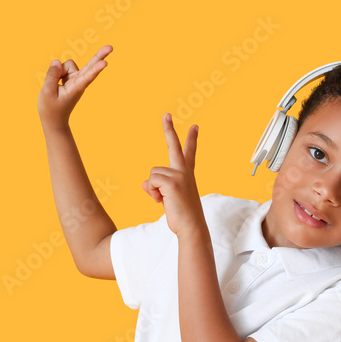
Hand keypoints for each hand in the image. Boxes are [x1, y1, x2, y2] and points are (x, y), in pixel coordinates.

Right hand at [37, 45, 112, 131]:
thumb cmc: (50, 109)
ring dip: (59, 71)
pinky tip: (57, 84)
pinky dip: (57, 73)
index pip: (88, 77)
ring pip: (67, 65)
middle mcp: (79, 82)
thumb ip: (52, 76)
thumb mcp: (47, 92)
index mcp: (76, 88)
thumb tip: (57, 61)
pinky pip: (62, 68)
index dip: (95, 69)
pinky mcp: (72, 78)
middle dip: (100, 56)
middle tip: (110, 47)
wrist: (53, 119)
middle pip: (90, 66)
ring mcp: (76, 79)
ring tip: (55, 86)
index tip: (105, 63)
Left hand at [143, 113, 207, 238]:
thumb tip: (145, 183)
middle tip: (166, 115)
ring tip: (164, 200)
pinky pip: (152, 181)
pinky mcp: (172, 182)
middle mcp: (185, 171)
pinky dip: (153, 192)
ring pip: (153, 174)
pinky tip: (161, 201)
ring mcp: (180, 175)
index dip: (192, 139)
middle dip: (169, 129)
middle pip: (174, 146)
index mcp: (187, 174)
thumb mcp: (167, 198)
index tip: (195, 126)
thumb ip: (157, 187)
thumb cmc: (181, 214)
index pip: (189, 153)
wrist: (191, 227)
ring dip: (154, 189)